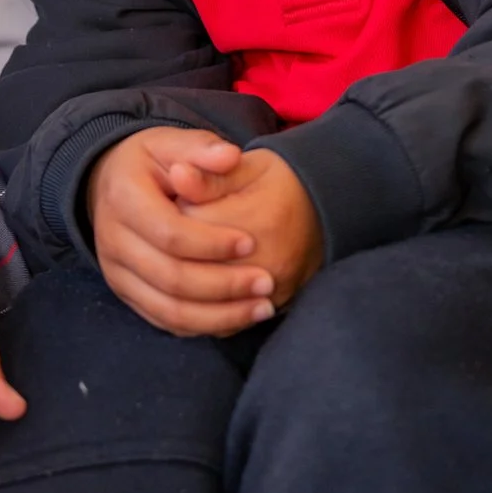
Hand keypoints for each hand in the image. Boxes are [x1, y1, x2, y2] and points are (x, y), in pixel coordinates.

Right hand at [88, 127, 273, 336]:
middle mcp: (112, 240)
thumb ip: (202, 149)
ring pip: (169, 309)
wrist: (112, 184)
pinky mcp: (126, 293)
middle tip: (266, 282)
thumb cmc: (151, 162)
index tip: (251, 243)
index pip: (170, 233)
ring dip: (219, 315)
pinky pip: (165, 321)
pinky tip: (237, 317)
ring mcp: (116, 272)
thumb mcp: (171, 143)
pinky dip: (204, 325)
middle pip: (171, 278)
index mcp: (123, 198)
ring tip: (261, 307)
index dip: (213, 243)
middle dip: (223, 285)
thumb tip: (230, 156)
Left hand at [171, 148, 322, 309]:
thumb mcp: (245, 169)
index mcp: (256, 219)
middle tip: (180, 231)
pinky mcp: (268, 310)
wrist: (322, 211)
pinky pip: (220, 323)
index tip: (174, 202)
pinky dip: (199, 312)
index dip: (169, 215)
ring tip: (185, 256)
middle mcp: (265, 262)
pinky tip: (191, 291)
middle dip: (174, 251)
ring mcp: (269, 291)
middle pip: (190, 268)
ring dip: (182, 285)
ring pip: (202, 303)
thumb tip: (177, 174)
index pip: (185, 227)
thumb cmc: (277, 183)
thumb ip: (209, 176)